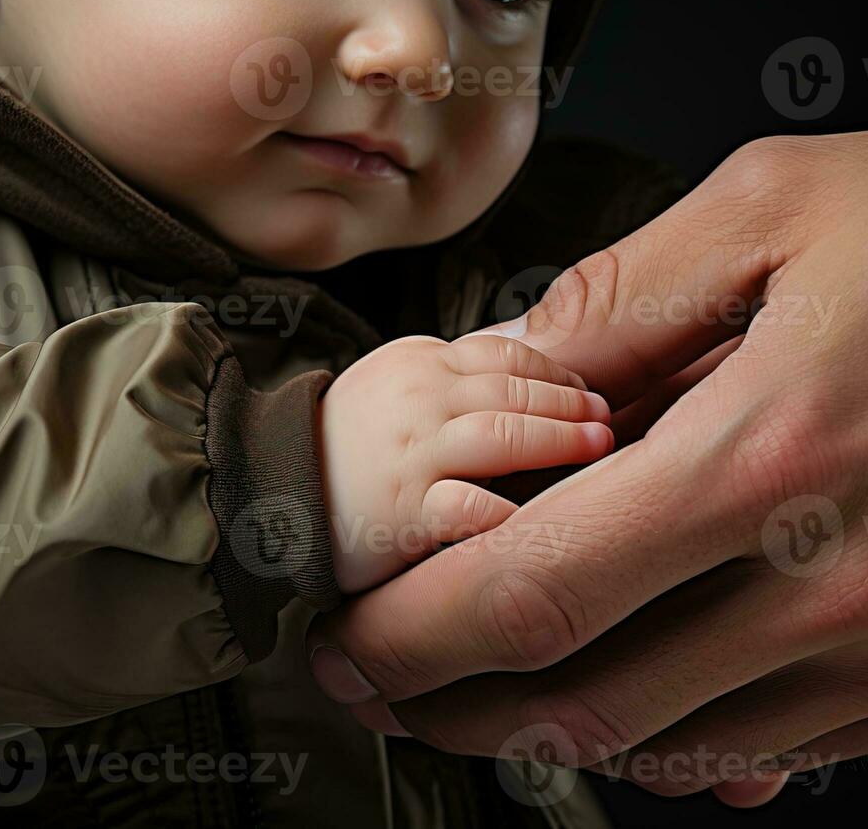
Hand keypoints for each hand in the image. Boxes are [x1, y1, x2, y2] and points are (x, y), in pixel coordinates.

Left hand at [306, 127, 867, 805]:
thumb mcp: (777, 201)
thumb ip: (620, 296)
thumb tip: (516, 371)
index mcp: (768, 456)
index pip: (537, 593)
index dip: (416, 639)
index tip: (350, 647)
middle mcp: (836, 587)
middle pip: (591, 704)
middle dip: (464, 708)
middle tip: (399, 686)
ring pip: (684, 747)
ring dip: (574, 726)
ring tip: (506, 688)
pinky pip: (791, 749)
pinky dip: (699, 733)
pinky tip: (656, 688)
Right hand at [320, 334, 612, 592]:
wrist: (261, 491)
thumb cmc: (340, 448)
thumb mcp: (392, 389)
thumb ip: (452, 382)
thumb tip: (531, 381)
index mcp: (417, 363)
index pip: (504, 352)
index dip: (556, 370)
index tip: (587, 391)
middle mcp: (416, 400)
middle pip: (514, 388)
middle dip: (572, 402)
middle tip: (606, 418)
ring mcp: (411, 454)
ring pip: (503, 433)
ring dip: (559, 438)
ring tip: (597, 446)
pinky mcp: (402, 512)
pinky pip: (467, 506)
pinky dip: (508, 511)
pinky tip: (542, 515)